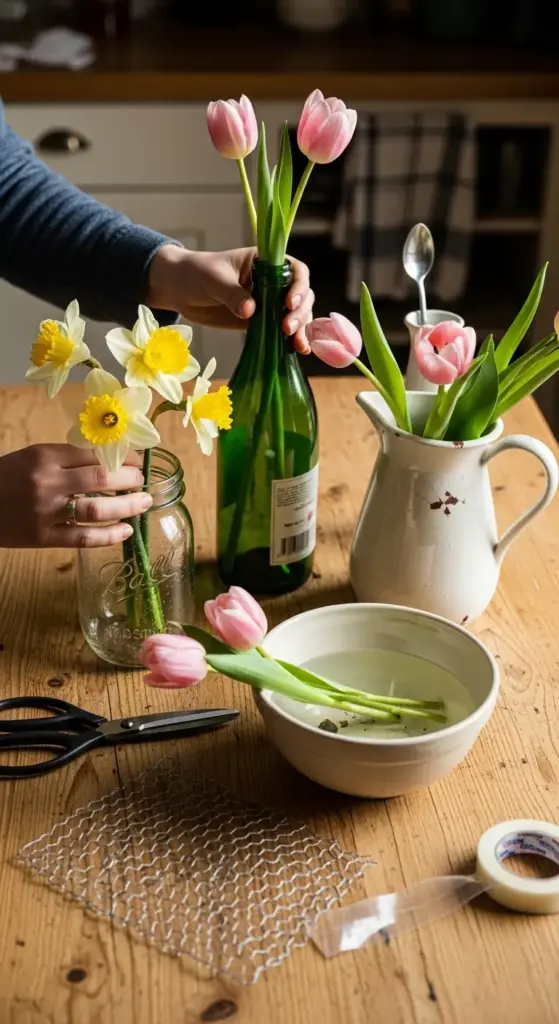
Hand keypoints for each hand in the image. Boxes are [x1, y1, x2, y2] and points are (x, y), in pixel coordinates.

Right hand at [0, 445, 150, 548]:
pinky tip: (127, 530)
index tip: (137, 459)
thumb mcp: (33, 457)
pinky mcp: (43, 538)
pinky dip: (109, 535)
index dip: (122, 456)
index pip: (93, 453)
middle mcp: (47, 482)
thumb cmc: (7, 477)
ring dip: (127, 505)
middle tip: (144, 480)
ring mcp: (46, 512)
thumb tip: (112, 460)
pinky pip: (83, 537)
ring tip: (144, 502)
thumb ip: (67, 459)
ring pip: (97, 509)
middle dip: (130, 478)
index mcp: (45, 456)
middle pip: (101, 478)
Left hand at [147, 245, 313, 353]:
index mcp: (265, 262)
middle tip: (287, 329)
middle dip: (299, 312)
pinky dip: (289, 341)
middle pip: (301, 295)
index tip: (289, 303)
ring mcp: (268, 302)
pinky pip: (279, 331)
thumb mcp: (213, 279)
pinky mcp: (259, 322)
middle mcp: (272, 281)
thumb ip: (232, 294)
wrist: (178, 290)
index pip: (295, 270)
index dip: (299, 286)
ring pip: (295, 314)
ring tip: (297, 346)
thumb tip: (250, 311)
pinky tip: (296, 351)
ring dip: (300, 329)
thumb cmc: (196, 273)